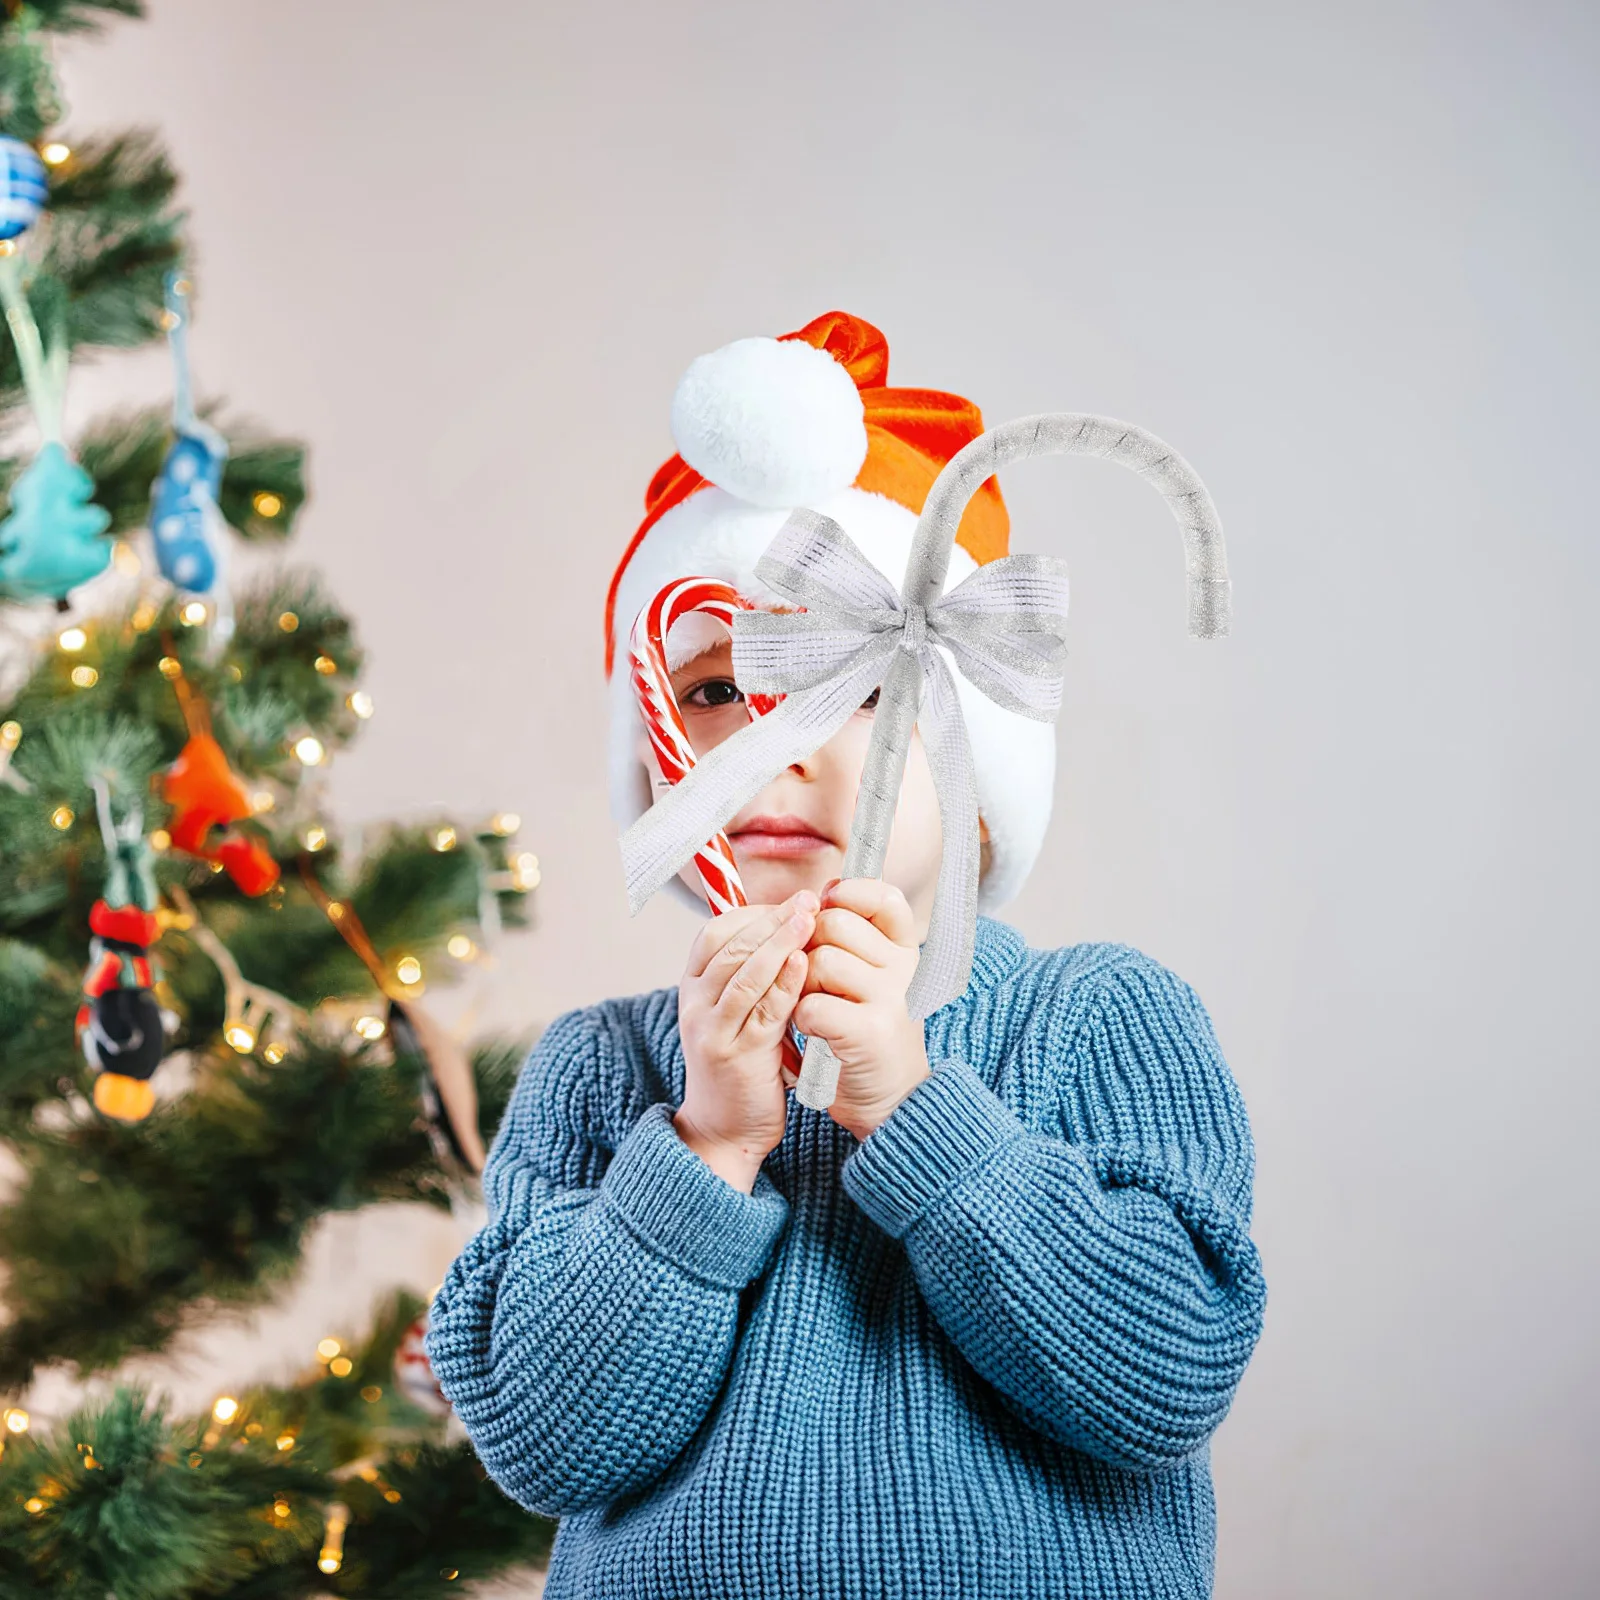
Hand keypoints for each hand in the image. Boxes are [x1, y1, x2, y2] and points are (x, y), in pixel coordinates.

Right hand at [673, 887, 815, 1192]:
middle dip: (771, 918)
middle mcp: (695, 1005)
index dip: (753, 914)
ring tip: (810, 917)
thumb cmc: (740, 1067)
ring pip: (743, 972)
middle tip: (808, 898)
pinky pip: (762, 1010)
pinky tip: (803, 962)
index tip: (790, 903)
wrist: (724, 1131)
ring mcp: (712, 1030)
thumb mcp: (736, 1015)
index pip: (714, 934)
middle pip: (730, 946)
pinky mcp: (737, 1055)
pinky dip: (783, 982)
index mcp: (694, 989)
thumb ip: (752, 977)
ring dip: (778, 940)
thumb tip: (786, 929)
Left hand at [794, 877, 931, 1142]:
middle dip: (807, 946)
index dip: (849, 894)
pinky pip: (811, 1003)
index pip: (884, 897)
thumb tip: (820, 892)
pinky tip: (813, 1032)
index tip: (828, 909)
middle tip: (812, 979)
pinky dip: (801, 1019)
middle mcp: (904, 969)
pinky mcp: (870, 1032)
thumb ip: (854, 940)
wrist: (891, 1101)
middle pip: (834, 924)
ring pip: (819, 962)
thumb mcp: (874, 979)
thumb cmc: (868, 1033)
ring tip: (813, 1008)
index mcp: (905, 950)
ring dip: (800, 985)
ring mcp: (890, 998)